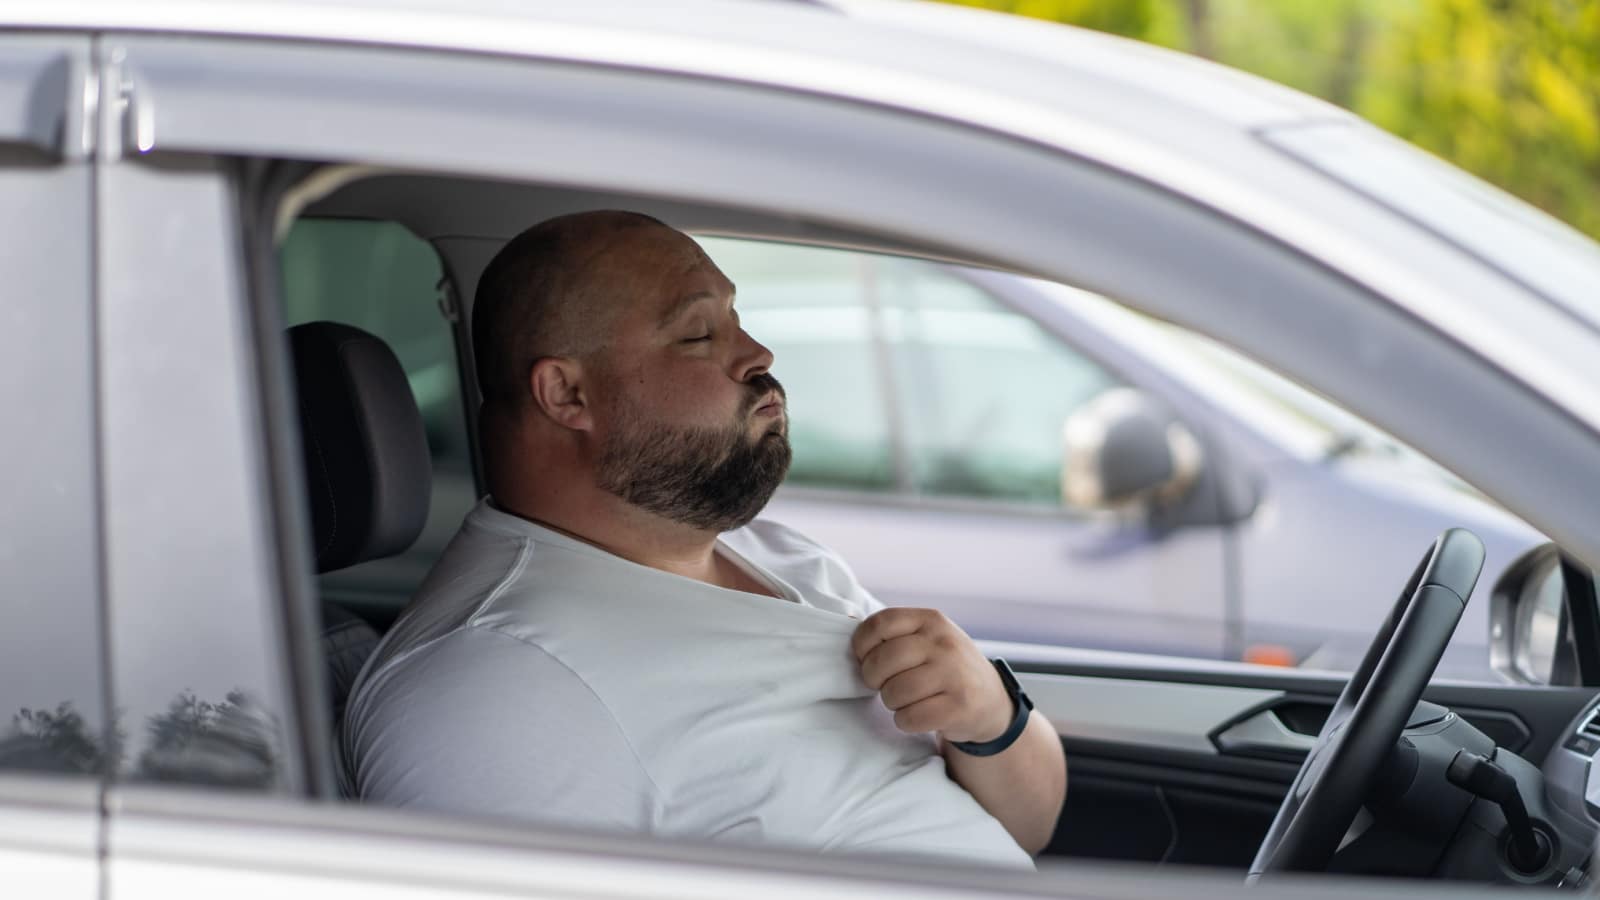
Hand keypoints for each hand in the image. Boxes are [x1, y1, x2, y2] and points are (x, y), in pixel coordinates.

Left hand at [851, 607, 1010, 742]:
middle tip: (883, 684)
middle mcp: (944, 643)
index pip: (880, 623)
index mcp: (931, 620)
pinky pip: (909, 718)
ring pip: (894, 692)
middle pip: (883, 660)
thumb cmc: (946, 668)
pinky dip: (905, 722)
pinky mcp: (959, 706)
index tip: (866, 658)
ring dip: (891, 702)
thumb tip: (851, 637)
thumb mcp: (928, 638)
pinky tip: (918, 715)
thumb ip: (896, 635)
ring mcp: (954, 674)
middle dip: (873, 678)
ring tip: (905, 700)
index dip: (863, 645)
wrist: (990, 701)